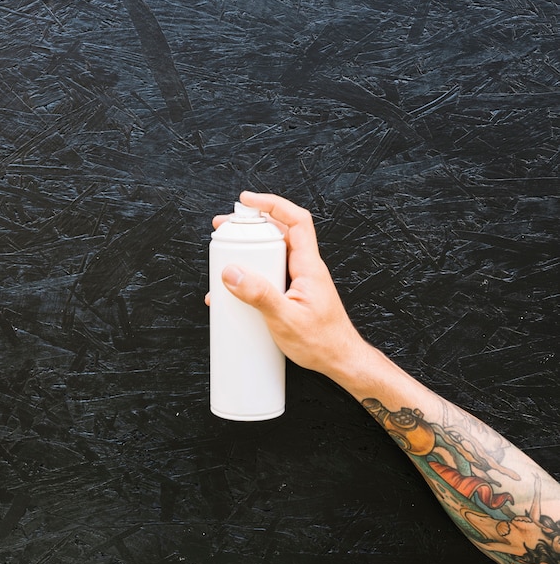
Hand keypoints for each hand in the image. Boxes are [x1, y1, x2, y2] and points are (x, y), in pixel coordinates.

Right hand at [206, 191, 369, 381]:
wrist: (340, 362)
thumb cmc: (322, 343)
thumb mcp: (286, 320)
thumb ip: (259, 295)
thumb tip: (232, 272)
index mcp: (308, 266)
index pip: (296, 221)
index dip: (272, 204)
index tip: (247, 201)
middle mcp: (305, 268)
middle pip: (278, 233)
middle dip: (250, 226)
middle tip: (225, 228)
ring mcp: (299, 281)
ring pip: (272, 254)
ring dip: (248, 252)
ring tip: (224, 258)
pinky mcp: (293, 293)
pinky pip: (270, 274)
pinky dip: (252, 274)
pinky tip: (236, 289)